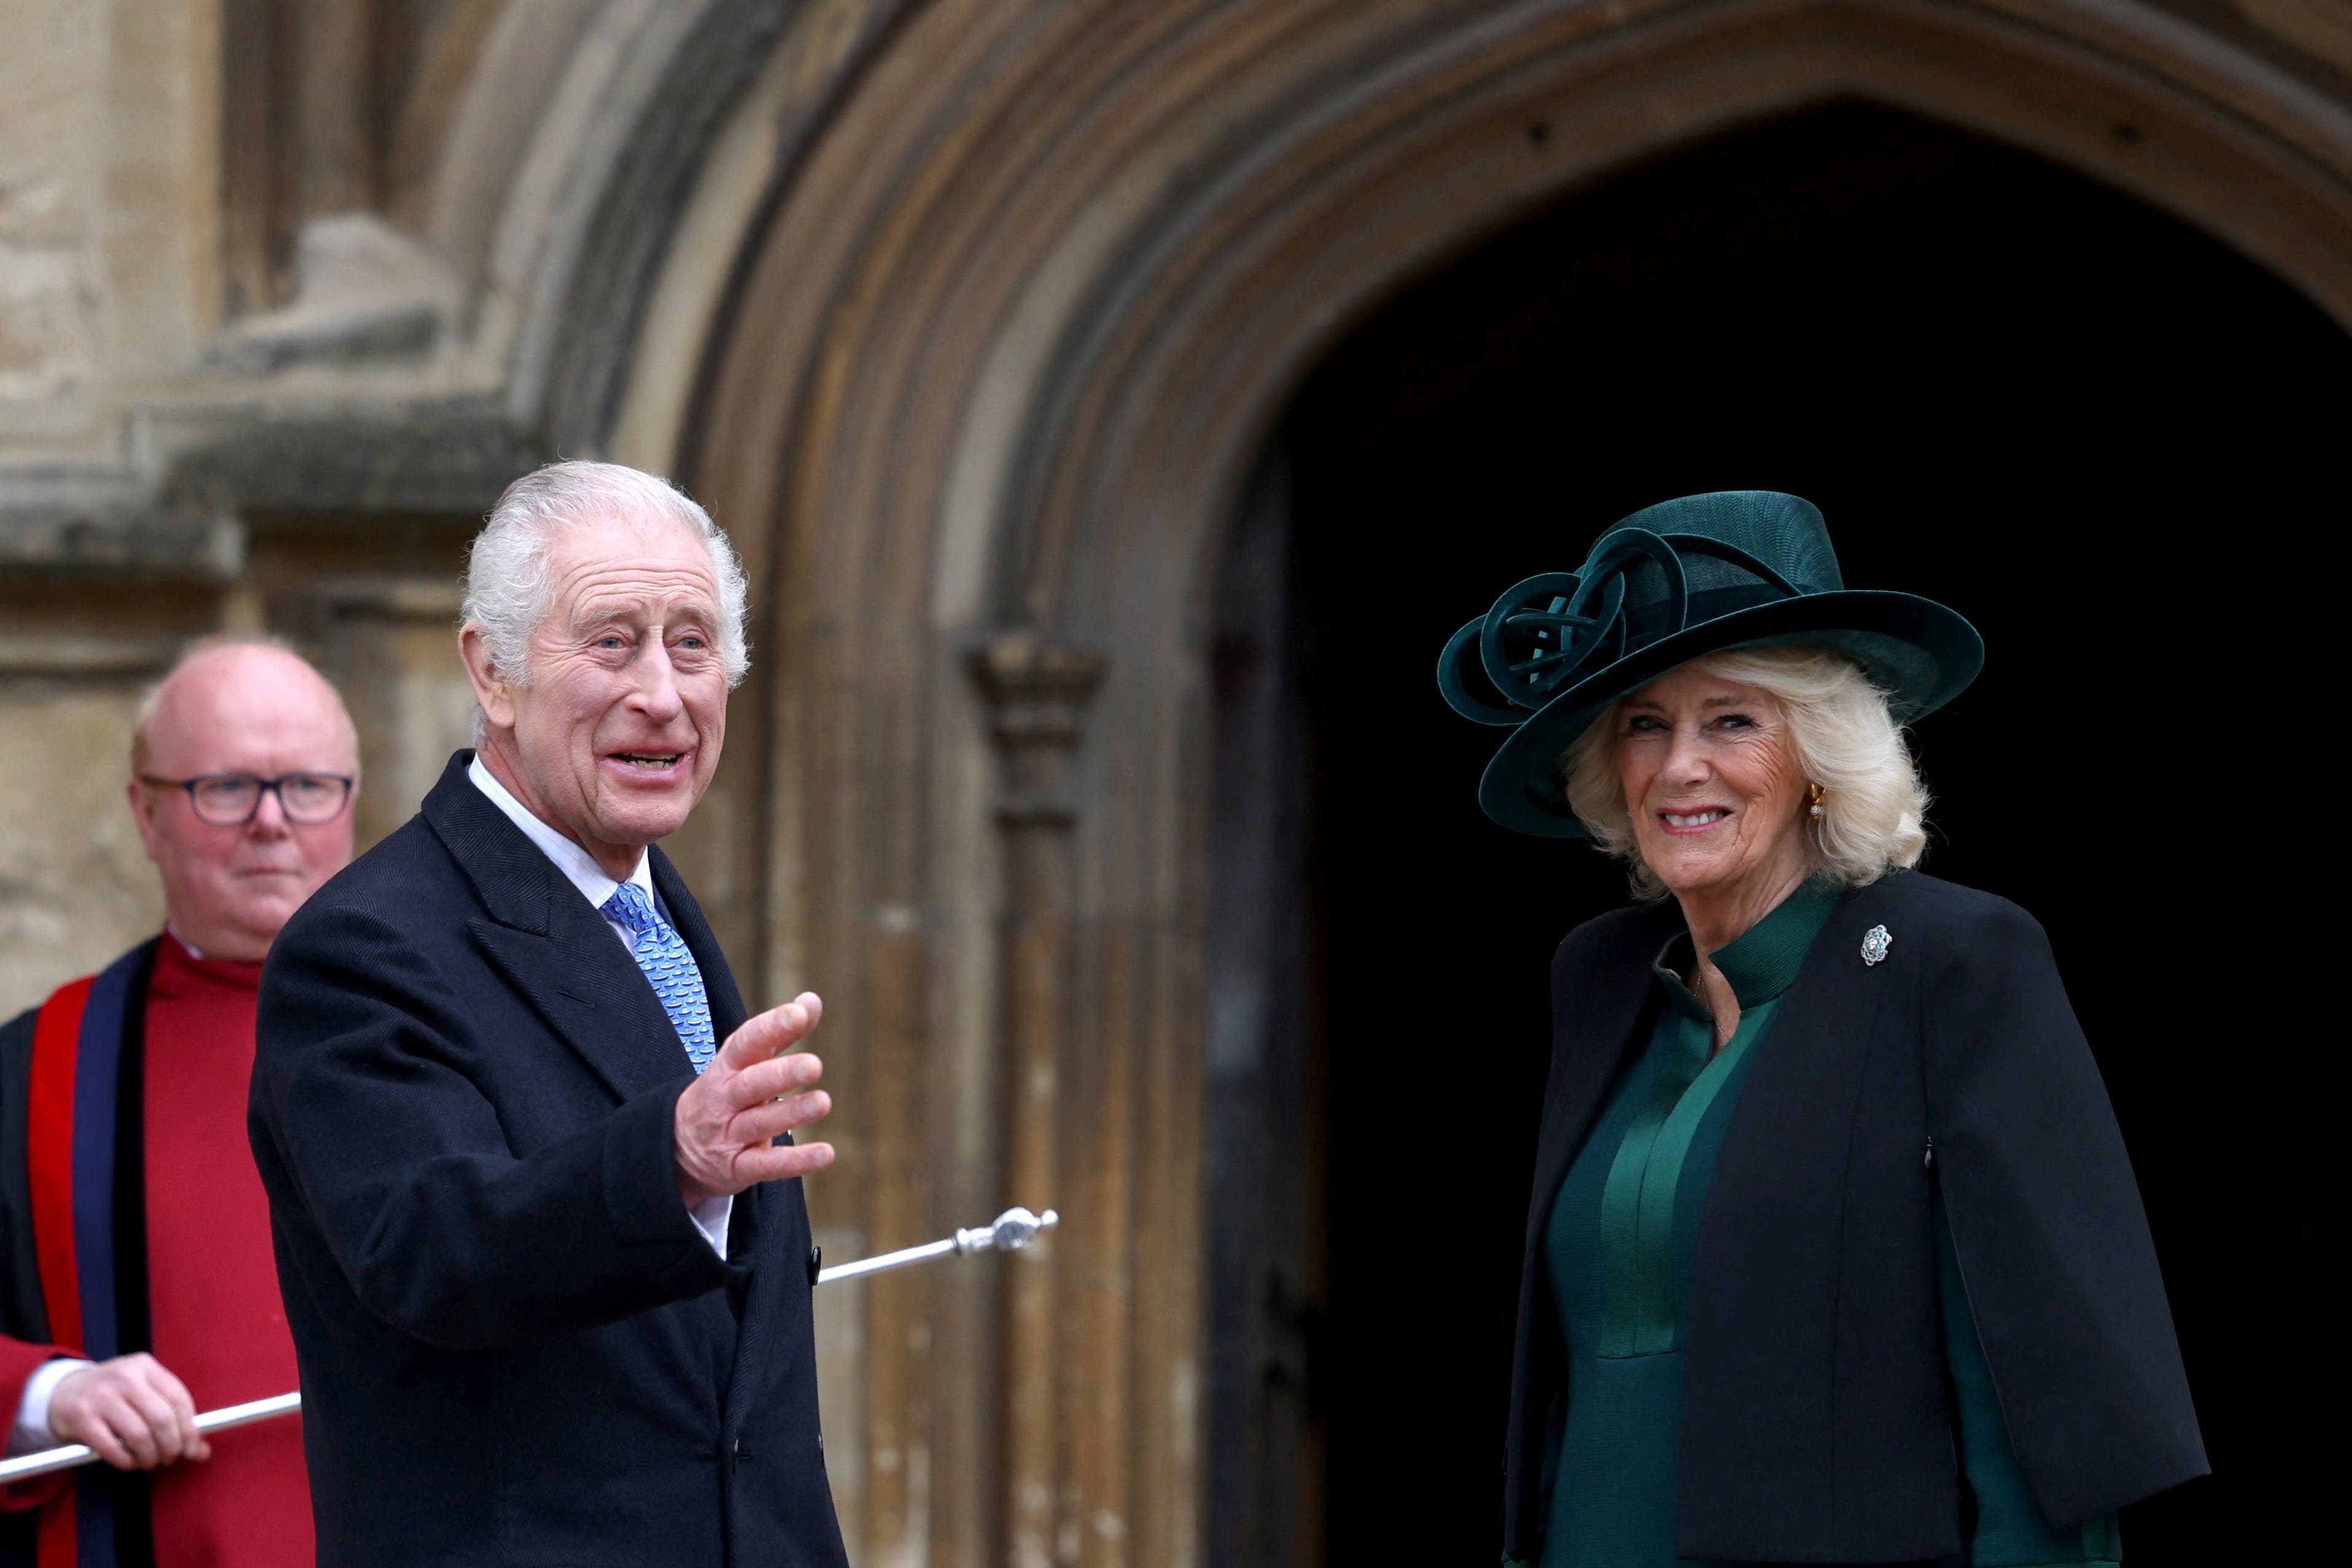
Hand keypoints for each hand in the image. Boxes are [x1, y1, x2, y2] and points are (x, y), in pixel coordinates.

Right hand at [47, 1354, 210, 1469]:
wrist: (62, 1392)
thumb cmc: (114, 1396)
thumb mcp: (143, 1394)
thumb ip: (172, 1417)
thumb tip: (202, 1451)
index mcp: (145, 1366)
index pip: (179, 1399)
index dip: (190, 1430)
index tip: (192, 1449)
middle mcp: (125, 1377)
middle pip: (162, 1419)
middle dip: (171, 1446)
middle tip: (169, 1458)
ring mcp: (101, 1397)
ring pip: (139, 1435)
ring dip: (150, 1456)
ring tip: (150, 1461)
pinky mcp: (82, 1419)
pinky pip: (111, 1448)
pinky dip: (126, 1461)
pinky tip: (129, 1462)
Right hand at [673, 991, 835, 1204]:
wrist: (677, 1148)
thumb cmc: (726, 1092)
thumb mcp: (744, 1062)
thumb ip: (778, 1032)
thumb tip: (811, 1000)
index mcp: (727, 1067)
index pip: (745, 1042)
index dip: (771, 1027)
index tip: (799, 1014)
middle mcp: (725, 1099)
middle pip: (750, 1084)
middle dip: (780, 1074)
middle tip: (814, 1065)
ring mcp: (729, 1135)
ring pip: (759, 1123)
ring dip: (792, 1114)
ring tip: (823, 1102)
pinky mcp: (738, 1168)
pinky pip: (767, 1165)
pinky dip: (796, 1161)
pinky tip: (826, 1153)